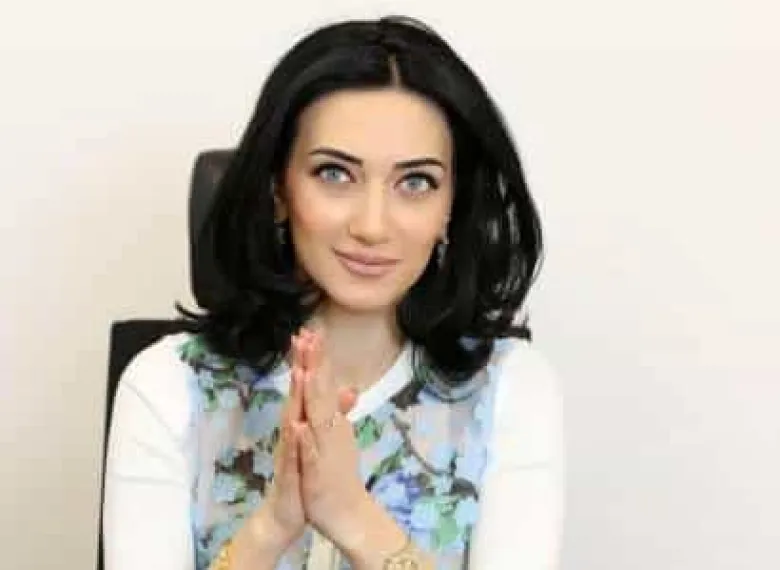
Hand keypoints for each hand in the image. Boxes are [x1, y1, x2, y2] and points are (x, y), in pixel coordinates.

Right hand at [244, 331, 357, 556]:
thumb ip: (331, 414)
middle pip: (298, 394)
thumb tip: (345, 390)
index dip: (311, 361)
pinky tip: (296, 426)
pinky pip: (292, 454)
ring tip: (298, 371)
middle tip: (302, 338)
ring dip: (295, 396)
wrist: (288, 512)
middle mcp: (293, 431)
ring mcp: (289, 450)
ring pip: (292, 419)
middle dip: (300, 366)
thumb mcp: (320, 440)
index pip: (308, 387)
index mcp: (304, 423)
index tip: (314, 332)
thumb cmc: (304, 474)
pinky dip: (294, 439)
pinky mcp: (290, 472)